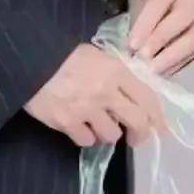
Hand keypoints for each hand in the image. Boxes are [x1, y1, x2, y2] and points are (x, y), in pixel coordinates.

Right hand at [24, 42, 167, 147]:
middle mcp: (106, 92)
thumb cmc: (64, 52)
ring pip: (112, 135)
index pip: (147, 97)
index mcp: (116, 70)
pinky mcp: (68, 123)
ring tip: (99, 123)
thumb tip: (130, 91)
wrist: (32, 59)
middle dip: (140, 133)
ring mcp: (87, 110)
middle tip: (134, 136)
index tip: (160, 127)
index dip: (157, 116)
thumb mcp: (97, 54)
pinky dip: (86, 136)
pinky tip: (81, 126)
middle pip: (137, 121)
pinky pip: (87, 141)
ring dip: (108, 132)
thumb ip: (115, 73)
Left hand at [127, 0, 193, 75]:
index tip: (132, 45)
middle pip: (182, 19)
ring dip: (171, 57)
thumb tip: (133, 48)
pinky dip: (178, 63)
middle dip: (161, 40)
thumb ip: (140, 20)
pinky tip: (163, 72)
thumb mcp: (144, 0)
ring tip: (153, 70)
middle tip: (144, 58)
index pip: (161, 2)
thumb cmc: (154, 1)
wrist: (175, 1)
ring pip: (193, 39)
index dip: (146, 24)